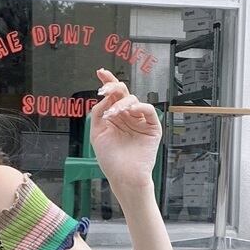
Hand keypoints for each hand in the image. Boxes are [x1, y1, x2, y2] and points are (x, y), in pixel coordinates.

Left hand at [89, 68, 161, 192]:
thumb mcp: (97, 134)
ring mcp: (140, 121)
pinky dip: (140, 107)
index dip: (108, 82)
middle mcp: (128, 116)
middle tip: (105, 89)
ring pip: (133, 101)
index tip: (100, 72)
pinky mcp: (152, 128)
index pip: (112, 95)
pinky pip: (149, 111)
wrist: (123, 177)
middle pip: (123, 93)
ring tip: (113, 114)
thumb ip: (98, 114)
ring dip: (121, 104)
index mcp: (115, 117)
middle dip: (113, 88)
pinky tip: (130, 110)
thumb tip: (104, 98)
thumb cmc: (110, 160)